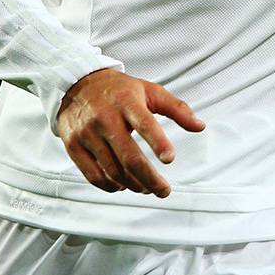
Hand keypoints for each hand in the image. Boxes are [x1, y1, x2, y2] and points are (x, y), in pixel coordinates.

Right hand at [55, 69, 205, 197]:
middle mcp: (105, 117)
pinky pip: (94, 175)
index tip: (170, 159)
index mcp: (127, 101)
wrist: (77, 84)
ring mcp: (87, 133)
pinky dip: (111, 186)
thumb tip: (200, 127)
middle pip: (129, 157)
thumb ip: (177, 109)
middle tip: (164, 190)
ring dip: (133, 185)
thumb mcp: (150, 91)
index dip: (158, 142)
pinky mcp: (74, 146)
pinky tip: (123, 185)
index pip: (145, 123)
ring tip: (146, 188)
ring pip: (113, 170)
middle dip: (150, 179)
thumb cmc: (120, 91)